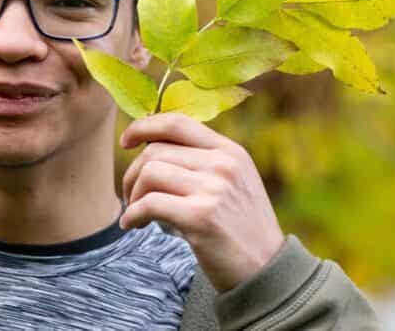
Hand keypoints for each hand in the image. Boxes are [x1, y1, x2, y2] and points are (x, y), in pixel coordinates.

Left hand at [119, 113, 284, 291]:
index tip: (126, 141)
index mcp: (231, 151)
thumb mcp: (234, 182)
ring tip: (134, 212)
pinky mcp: (200, 217)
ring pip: (149, 173)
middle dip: (132, 172)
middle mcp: (223, 164)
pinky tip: (133, 225)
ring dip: (132, 194)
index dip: (144, 127)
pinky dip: (132, 214)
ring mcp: (213, 189)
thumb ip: (203, 161)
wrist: (268, 271)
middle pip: (155, 150)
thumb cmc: (242, 229)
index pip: (177, 123)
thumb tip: (151, 144)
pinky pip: (149, 204)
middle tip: (129, 195)